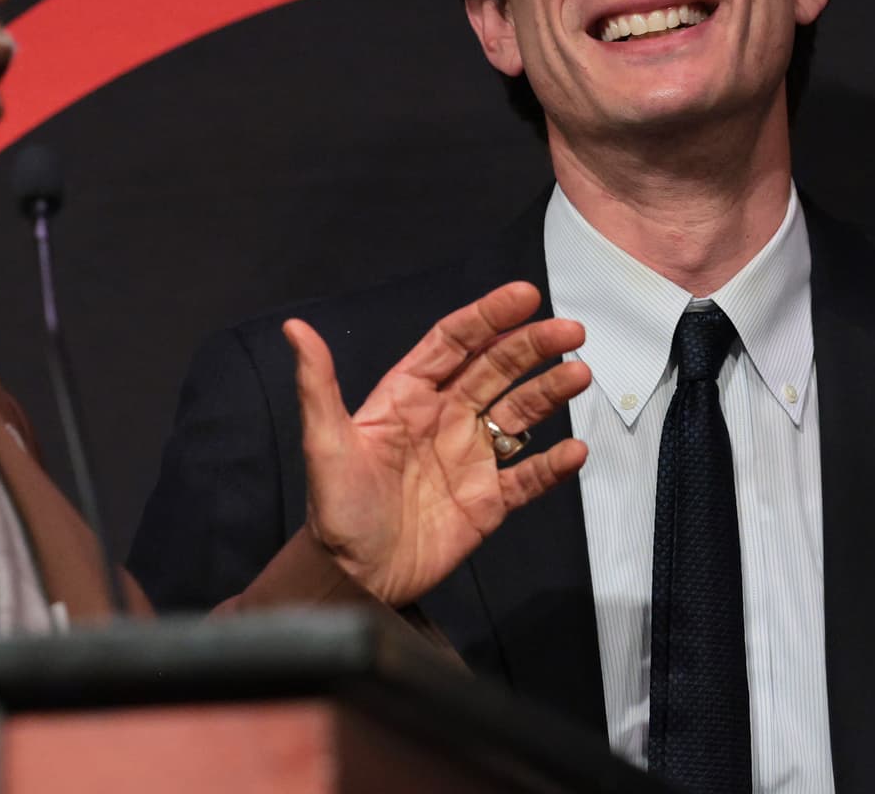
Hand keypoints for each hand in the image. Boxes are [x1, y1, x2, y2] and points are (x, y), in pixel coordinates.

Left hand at [289, 281, 590, 605]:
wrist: (351, 578)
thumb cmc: (334, 509)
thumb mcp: (324, 442)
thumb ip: (317, 384)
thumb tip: (294, 330)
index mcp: (408, 396)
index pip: (454, 343)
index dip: (488, 317)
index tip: (523, 296)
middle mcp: (443, 418)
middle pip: (496, 369)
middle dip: (533, 347)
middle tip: (571, 331)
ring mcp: (469, 458)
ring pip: (519, 413)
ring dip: (550, 393)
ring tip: (579, 375)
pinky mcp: (487, 501)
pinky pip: (528, 477)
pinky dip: (553, 464)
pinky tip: (575, 450)